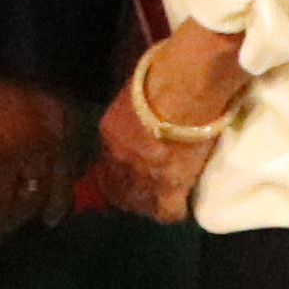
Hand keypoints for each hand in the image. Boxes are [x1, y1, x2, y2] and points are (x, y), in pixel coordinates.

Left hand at [91, 28, 243, 226]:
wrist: (183, 87)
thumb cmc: (159, 77)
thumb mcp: (132, 92)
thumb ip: (130, 107)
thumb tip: (136, 104)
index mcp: (109, 133)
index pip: (105, 162)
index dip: (115, 171)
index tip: (125, 175)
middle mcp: (120, 158)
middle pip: (117, 189)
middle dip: (127, 195)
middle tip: (142, 196)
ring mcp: (145, 174)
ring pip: (139, 204)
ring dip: (148, 206)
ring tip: (161, 204)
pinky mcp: (172, 185)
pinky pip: (168, 212)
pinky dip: (173, 212)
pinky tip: (181, 207)